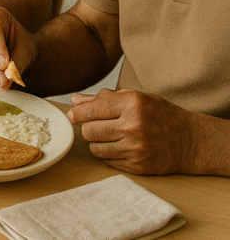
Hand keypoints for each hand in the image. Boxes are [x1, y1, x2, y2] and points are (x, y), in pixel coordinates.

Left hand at [68, 88, 197, 174]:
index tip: (73, 116)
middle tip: (96, 126)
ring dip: (97, 142)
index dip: (77, 114)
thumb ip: (104, 99)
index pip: (90, 111)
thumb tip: (76, 101)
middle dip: (88, 128)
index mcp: (132, 104)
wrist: (191, 141)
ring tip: (110, 136)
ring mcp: (136, 149)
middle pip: (88, 131)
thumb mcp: (136, 98)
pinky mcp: (137, 166)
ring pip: (95, 148)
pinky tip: (119, 146)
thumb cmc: (161, 115)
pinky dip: (108, 154)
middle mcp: (133, 127)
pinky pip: (107, 161)